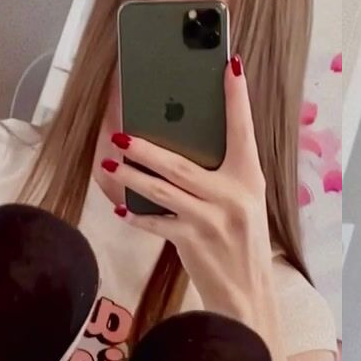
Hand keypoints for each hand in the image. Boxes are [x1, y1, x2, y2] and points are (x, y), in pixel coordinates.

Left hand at [96, 54, 274, 309]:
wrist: (248, 295)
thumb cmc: (243, 244)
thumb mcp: (244, 204)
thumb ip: (222, 177)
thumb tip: (183, 149)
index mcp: (250, 179)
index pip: (243, 130)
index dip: (236, 98)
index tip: (230, 66)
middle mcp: (234, 196)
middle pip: (181, 163)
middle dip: (147, 147)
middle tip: (120, 132)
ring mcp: (213, 219)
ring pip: (162, 189)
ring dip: (131, 175)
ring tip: (110, 163)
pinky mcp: (194, 241)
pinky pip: (157, 221)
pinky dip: (137, 214)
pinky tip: (121, 207)